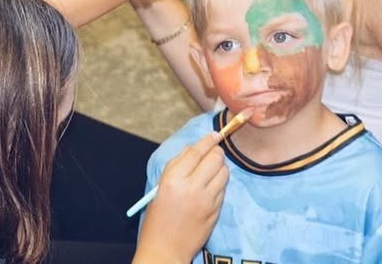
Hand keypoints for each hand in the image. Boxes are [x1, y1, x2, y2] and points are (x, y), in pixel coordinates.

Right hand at [134, 131, 227, 263]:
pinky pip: (223, 189)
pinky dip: (220, 183)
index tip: (215, 134)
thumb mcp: (160, 187)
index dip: (207, 140)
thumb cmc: (157, 217)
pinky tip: (211, 186)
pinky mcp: (216, 211)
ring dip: (220, 167)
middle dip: (216, 152)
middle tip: (213, 152)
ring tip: (212, 169)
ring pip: (224, 172)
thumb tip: (194, 149)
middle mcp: (192, 187)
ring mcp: (207, 200)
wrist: (166, 249)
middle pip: (215, 158)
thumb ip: (176, 166)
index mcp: (173, 179)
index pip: (196, 151)